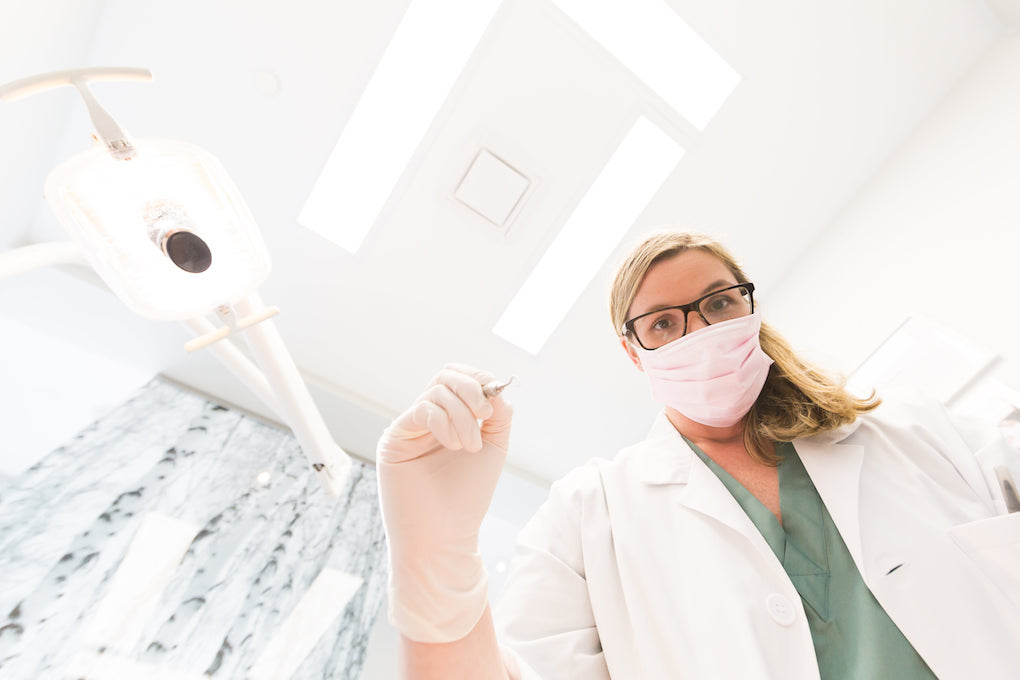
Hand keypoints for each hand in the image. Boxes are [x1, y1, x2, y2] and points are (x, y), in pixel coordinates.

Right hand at [377, 363, 512, 642]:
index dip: (479, 379)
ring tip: (470, 447)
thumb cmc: (467, 498)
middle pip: (445, 375)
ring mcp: (408, 428)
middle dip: (471, 389)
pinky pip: (422, 410)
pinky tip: (454, 446)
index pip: (459, 378)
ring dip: (463, 415)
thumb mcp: (493, 449)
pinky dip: (444, 422)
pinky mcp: (394, 440)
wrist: (444, 538)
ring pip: (436, 391)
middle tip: (485, 416)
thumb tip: (498, 388)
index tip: (496, 401)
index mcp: (448, 418)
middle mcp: (426, 419)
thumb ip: (499, 416)